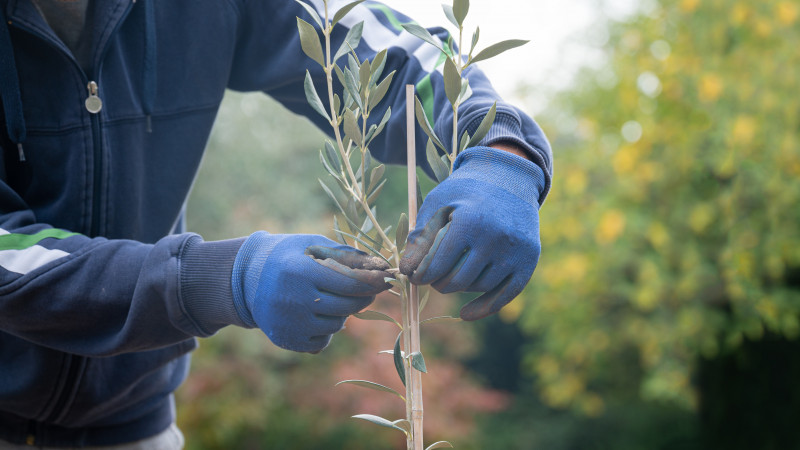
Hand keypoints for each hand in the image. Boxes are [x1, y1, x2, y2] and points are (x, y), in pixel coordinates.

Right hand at [232, 232, 389, 352]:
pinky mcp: (287, 340)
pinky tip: (315, 314)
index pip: (350, 282)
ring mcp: (289, 323)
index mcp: (301, 271)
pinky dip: (326, 329)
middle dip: (363, 297)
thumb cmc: (288, 256)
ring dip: (342, 312)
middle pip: (348, 305)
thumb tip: (382, 266)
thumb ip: (347, 255)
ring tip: (329, 297)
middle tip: (367, 289)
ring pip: (337, 325)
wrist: (247, 279)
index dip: (373, 281)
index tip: (387, 278)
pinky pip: (322, 341)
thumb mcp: (314, 245)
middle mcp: (294, 300)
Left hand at [399, 146, 544, 320]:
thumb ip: (421, 236)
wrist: (509, 177)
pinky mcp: (529, 259)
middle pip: (458, 281)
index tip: (412, 276)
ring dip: (460, 288)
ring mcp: (516, 251)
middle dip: (438, 283)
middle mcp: (496, 238)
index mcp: (470, 222)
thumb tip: (405, 270)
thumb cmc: (466, 191)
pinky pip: (506, 294)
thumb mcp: (438, 203)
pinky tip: (465, 314)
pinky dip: (484, 308)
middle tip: (431, 277)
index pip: (438, 264)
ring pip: (479, 287)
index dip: (420, 275)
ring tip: (449, 277)